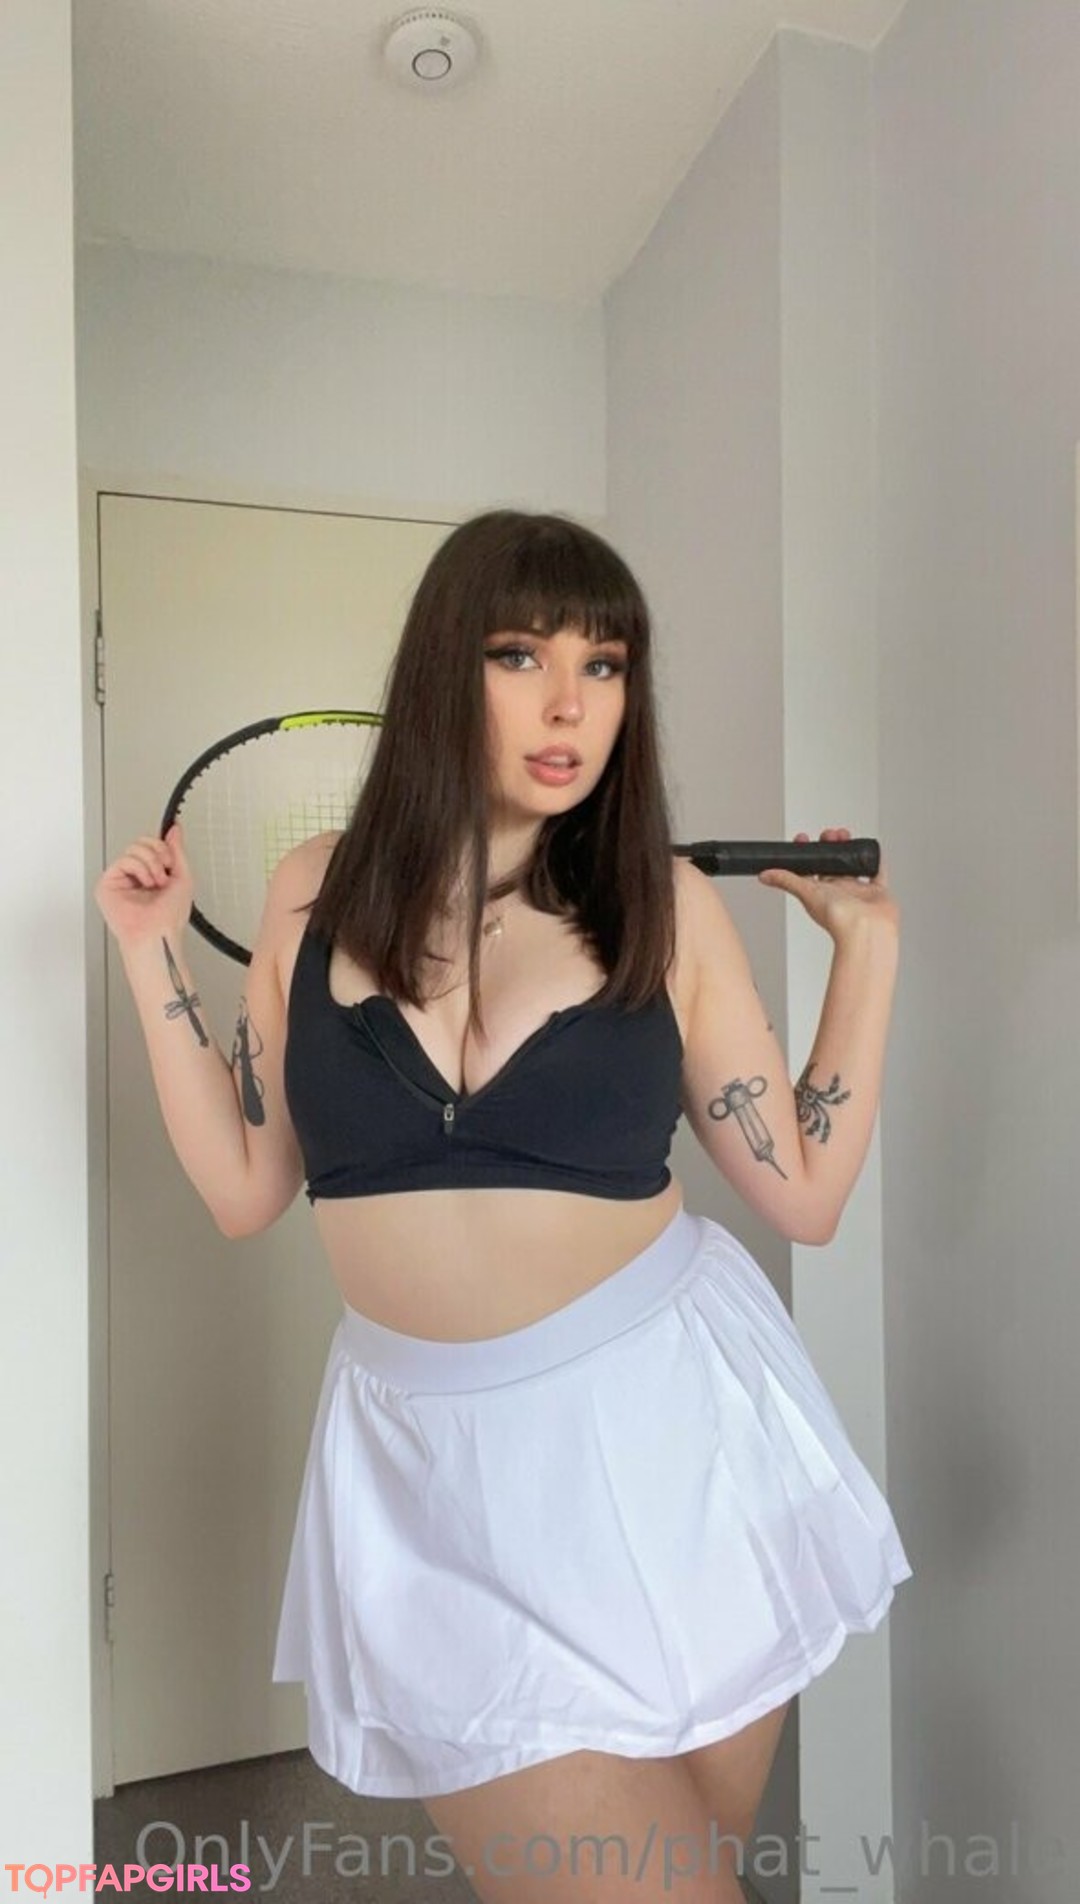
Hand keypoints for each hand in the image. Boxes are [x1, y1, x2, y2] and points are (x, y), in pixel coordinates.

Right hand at [94, 822, 194, 951]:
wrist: (158, 932)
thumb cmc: (169, 916)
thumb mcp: (183, 876)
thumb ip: (177, 850)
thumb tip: (175, 829)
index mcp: (153, 874)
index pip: (153, 846)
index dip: (163, 845)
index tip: (172, 851)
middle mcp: (137, 876)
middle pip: (143, 842)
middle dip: (159, 852)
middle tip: (166, 870)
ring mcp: (122, 879)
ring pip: (134, 847)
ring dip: (152, 863)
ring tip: (156, 882)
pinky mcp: (108, 883)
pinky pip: (124, 859)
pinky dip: (140, 868)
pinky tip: (145, 883)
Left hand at [757, 827, 898, 941]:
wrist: (865, 929)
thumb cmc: (838, 918)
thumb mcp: (807, 893)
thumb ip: (787, 881)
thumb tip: (764, 875)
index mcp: (821, 894)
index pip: (811, 869)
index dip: (807, 853)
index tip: (804, 838)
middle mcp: (839, 893)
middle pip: (833, 864)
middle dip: (829, 845)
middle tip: (829, 834)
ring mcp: (858, 893)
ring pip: (853, 865)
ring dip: (849, 849)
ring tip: (845, 835)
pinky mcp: (877, 893)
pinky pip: (877, 872)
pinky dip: (875, 861)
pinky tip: (871, 849)